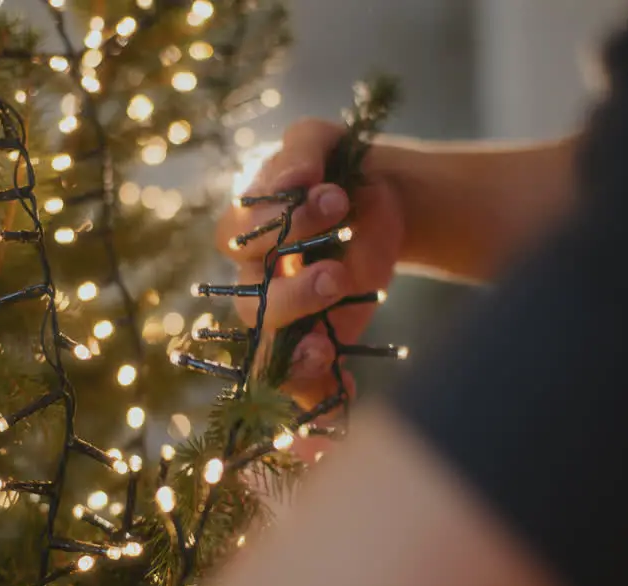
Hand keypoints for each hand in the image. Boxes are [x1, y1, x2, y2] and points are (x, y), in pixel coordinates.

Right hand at [216, 119, 405, 407]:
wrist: (389, 204)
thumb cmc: (344, 174)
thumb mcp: (328, 145)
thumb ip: (305, 150)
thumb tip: (296, 177)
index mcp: (250, 230)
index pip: (239, 237)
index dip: (275, 225)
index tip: (334, 198)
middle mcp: (256, 278)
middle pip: (249, 303)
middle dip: (293, 294)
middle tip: (336, 277)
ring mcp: (284, 317)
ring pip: (269, 350)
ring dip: (299, 353)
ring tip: (327, 348)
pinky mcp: (313, 343)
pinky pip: (301, 384)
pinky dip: (320, 398)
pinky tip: (348, 396)